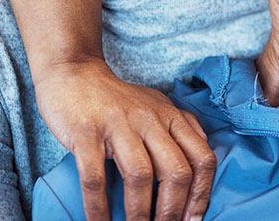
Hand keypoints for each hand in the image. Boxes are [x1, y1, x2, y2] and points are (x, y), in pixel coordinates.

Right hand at [34, 60, 215, 220]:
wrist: (73, 72)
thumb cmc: (116, 99)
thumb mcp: (157, 106)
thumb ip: (182, 126)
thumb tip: (205, 152)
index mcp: (171, 117)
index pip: (202, 158)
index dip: (202, 193)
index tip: (193, 219)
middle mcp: (151, 120)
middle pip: (176, 171)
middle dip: (173, 209)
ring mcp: (119, 125)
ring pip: (141, 176)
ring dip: (140, 212)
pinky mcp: (86, 132)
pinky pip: (95, 177)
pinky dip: (98, 206)